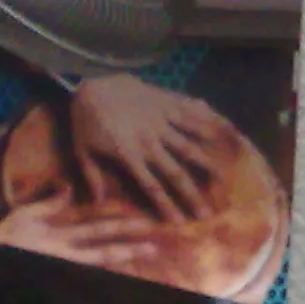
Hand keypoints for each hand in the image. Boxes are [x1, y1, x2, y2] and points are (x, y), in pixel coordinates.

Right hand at [0, 199, 165, 276]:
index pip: (92, 222)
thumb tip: (67, 187)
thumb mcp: (26, 214)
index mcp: (57, 232)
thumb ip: (50, 203)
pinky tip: (128, 274)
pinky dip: (108, 273)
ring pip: (100, 258)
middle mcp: (64, 248)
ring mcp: (65, 263)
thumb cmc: (4, 236)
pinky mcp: (62, 273)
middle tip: (155, 238)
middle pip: (102, 241)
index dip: (115, 218)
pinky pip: (90, 272)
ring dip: (125, 255)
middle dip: (128, 239)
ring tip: (149, 251)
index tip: (139, 217)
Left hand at [69, 76, 233, 222]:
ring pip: (189, 145)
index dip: (167, 205)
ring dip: (207, 163)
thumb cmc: (86, 118)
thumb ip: (91, 176)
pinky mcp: (166, 104)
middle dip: (193, 194)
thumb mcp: (81, 149)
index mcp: (129, 154)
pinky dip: (207, 124)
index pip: (152, 186)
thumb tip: (98, 202)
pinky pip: (190, 115)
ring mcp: (161, 122)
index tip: (180, 223)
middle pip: (176, 172)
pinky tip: (222, 134)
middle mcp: (150, 142)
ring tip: (223, 178)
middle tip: (208, 212)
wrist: (93, 80)